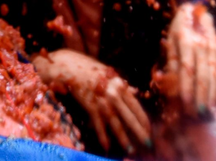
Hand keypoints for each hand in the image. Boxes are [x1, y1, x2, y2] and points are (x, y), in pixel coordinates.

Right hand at [35, 50, 150, 152]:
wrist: (67, 65)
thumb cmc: (87, 66)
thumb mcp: (107, 72)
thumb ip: (121, 83)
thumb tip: (134, 91)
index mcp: (119, 84)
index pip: (136, 105)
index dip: (143, 119)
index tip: (148, 128)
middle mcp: (113, 93)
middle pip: (129, 116)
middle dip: (139, 131)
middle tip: (147, 143)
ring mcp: (102, 100)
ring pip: (116, 123)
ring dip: (123, 138)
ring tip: (130, 149)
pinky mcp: (90, 106)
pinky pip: (99, 124)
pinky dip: (103, 136)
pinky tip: (107, 146)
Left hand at [165, 3, 215, 115]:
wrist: (197, 11)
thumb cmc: (179, 28)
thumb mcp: (170, 39)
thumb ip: (171, 60)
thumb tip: (168, 80)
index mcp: (186, 42)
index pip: (187, 69)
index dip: (186, 86)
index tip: (185, 102)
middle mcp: (202, 46)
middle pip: (203, 75)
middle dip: (200, 95)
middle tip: (197, 112)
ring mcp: (213, 49)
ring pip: (215, 75)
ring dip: (213, 94)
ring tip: (209, 109)